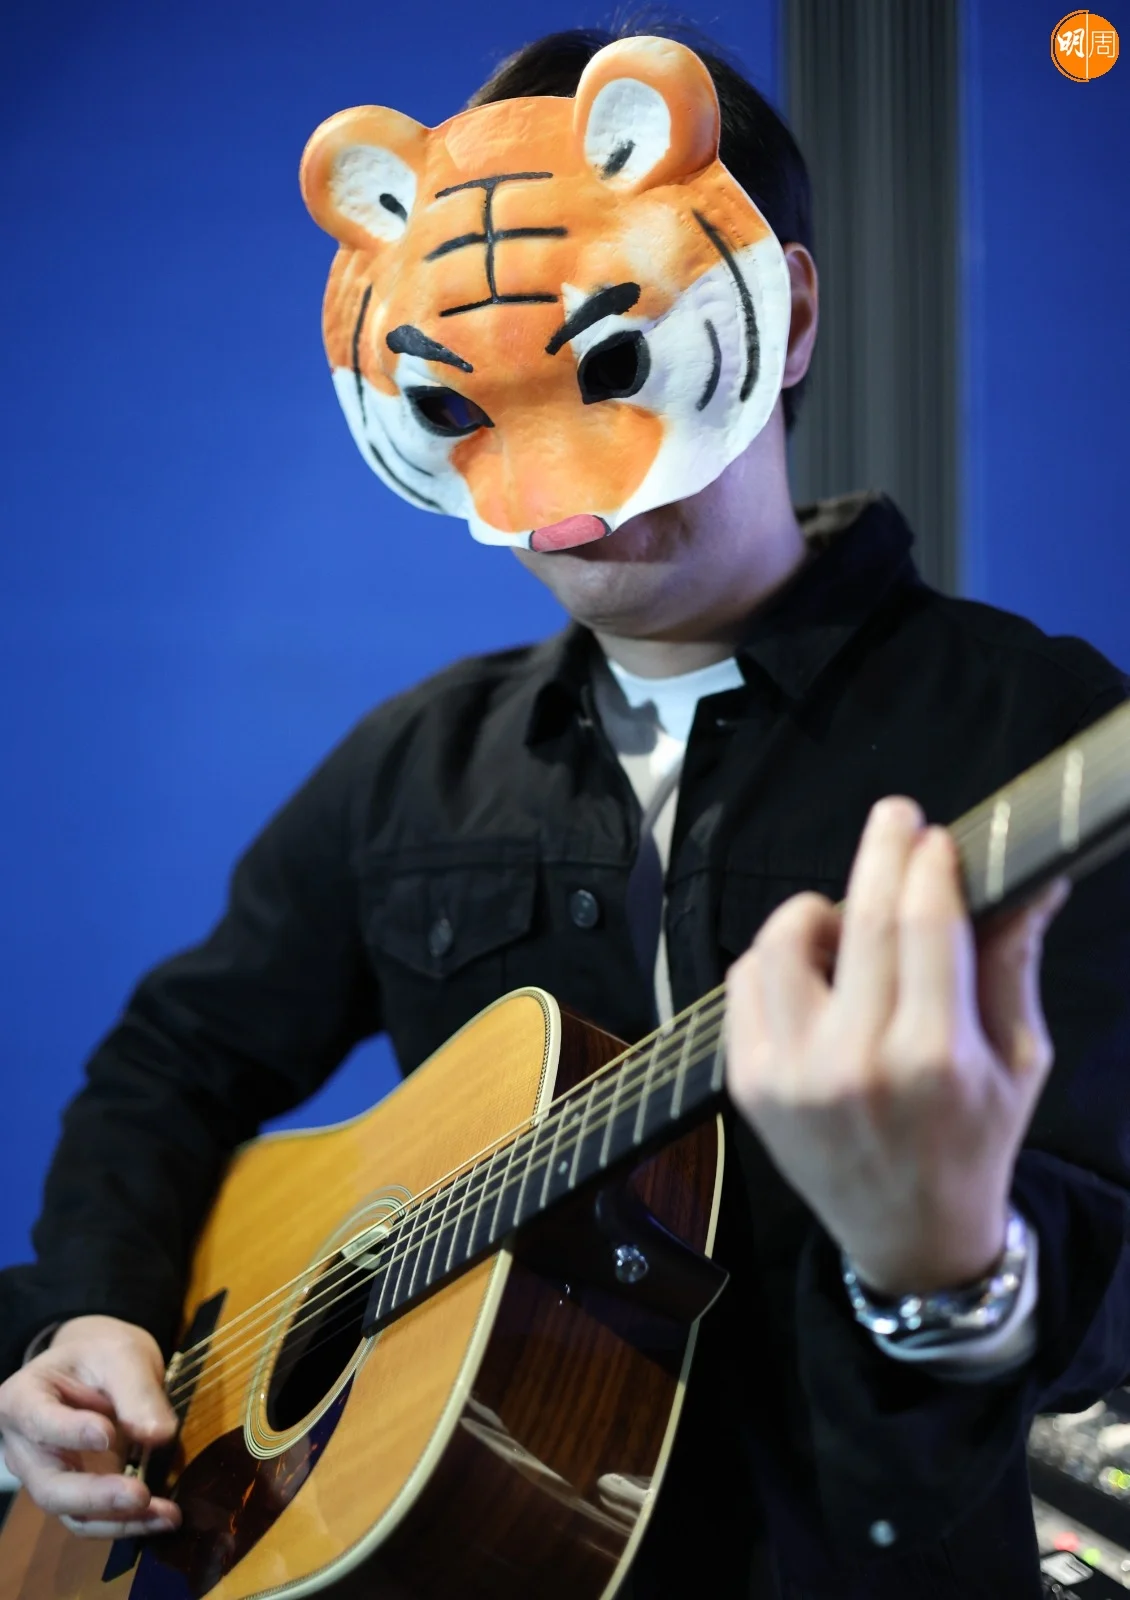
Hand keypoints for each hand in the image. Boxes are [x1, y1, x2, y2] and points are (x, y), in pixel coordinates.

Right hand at [0, 1315, 180, 1536]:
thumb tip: (159, 1436)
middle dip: (95, 1495)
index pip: (39, 1420)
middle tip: (140, 1494)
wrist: (98, 1368)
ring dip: (119, 1518)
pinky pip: (93, 1519)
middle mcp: (25, 1447)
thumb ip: (137, 1391)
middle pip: (50, 1485)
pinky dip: (127, 1522)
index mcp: (23, 1399)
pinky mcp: (74, 1495)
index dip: (70, 1432)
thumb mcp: (122, 1355)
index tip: (107, 1434)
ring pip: (72, 1512)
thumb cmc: (100, 1354)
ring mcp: (47, 1476)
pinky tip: (163, 1517)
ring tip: (167, 1514)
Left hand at [725, 797, 1067, 1296]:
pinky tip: (813, 969)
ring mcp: (791, 1074)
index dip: (929, 865)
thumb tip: (1033, 878)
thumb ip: (1011, 962)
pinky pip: (745, 981)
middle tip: (895, 817)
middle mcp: (856, 1063)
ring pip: (783, 942)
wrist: (909, 1237)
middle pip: (858, 920)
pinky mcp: (748, 1082)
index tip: (936, 835)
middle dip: (879, 852)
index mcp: (934, 1058)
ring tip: (849, 921)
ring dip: (818, 909)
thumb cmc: (974, 1140)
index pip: (923, 925)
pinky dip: (776, 956)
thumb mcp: (1018, 1058)